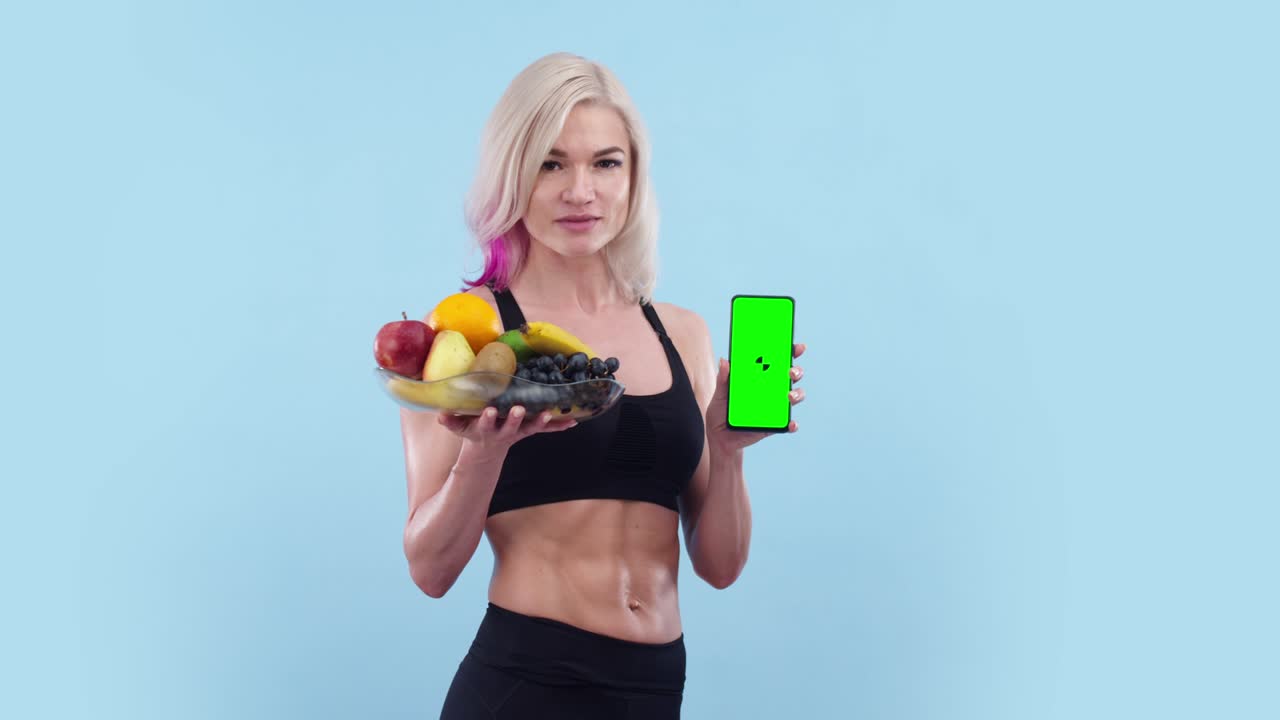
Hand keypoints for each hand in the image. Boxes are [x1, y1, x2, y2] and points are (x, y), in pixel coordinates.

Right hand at [438, 405, 576, 458]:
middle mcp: (503, 432)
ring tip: (548, 414)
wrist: (486, 449)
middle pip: (509, 426)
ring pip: (529, 428)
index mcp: (485, 430)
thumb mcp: (459, 428)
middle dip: (513, 418)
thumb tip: (440, 414)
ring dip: (539, 422)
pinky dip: (559, 426)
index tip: (488, 410)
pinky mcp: (529, 430)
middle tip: (518, 409)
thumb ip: (451, 420)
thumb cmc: (472, 431)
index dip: (486, 419)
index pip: (484, 423)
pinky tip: (574, 422)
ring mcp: (518, 432)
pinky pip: (545, 429)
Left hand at [706, 342, 805, 453]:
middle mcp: (771, 390)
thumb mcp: (720, 394)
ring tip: (789, 395)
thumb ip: (723, 379)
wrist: (719, 436)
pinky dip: (792, 424)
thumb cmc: (721, 411)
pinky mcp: (774, 425)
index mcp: (760, 378)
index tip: (797, 347)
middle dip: (797, 371)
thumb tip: (724, 361)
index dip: (790, 352)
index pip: (779, 361)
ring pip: (795, 397)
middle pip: (792, 377)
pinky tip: (790, 423)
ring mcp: (775, 407)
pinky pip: (788, 424)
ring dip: (797, 394)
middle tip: (791, 371)